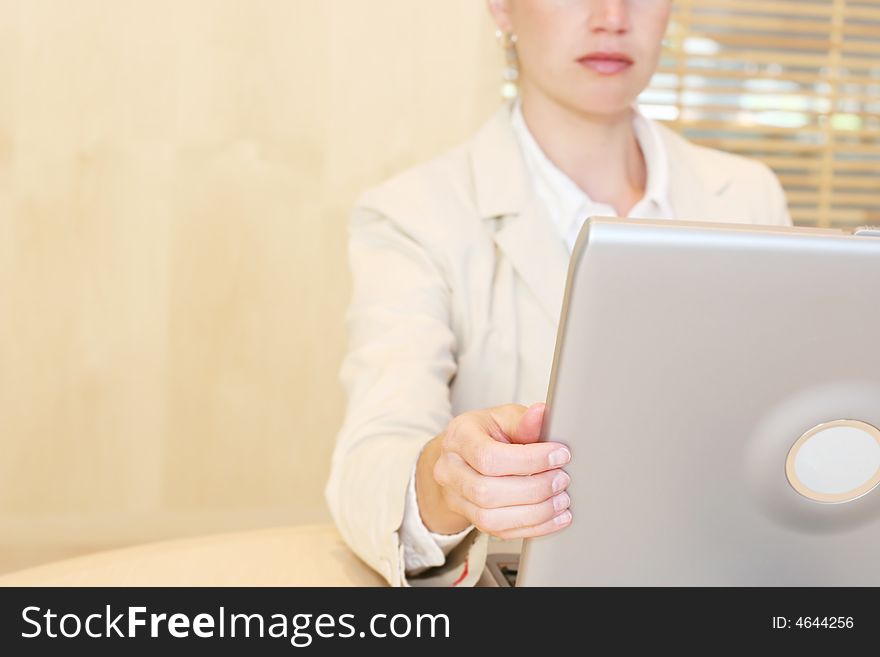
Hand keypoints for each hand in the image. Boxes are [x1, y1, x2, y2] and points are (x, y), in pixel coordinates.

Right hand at [415, 402, 571, 539]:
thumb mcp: (505, 417)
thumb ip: (524, 420)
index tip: (559, 455)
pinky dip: (532, 528)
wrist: (464, 455)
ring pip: (491, 518)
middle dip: (533, 489)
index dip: (529, 460)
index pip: (489, 456)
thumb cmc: (487, 432)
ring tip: (561, 501)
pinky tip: (554, 518)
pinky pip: (499, 532)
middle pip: (487, 492)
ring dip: (534, 513)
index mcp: (458, 437)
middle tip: (562, 480)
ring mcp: (455, 497)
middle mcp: (449, 469)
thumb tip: (541, 413)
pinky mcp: (469, 518)